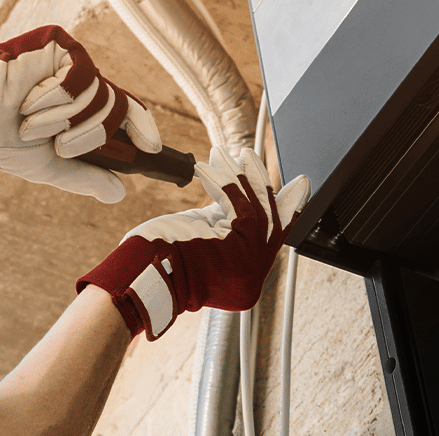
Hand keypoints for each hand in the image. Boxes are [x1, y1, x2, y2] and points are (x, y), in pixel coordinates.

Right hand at [0, 26, 162, 202]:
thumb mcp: (48, 165)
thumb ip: (84, 176)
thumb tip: (119, 192)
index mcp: (81, 111)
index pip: (126, 116)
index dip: (143, 131)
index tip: (153, 150)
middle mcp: (83, 86)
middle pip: (116, 114)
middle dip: (86, 138)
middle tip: (57, 144)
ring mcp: (74, 65)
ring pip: (99, 99)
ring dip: (61, 121)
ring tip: (30, 121)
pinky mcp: (63, 47)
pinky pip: (80, 79)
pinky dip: (53, 99)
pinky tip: (30, 102)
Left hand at [77, 148, 308, 339]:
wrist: (146, 276)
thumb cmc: (164, 263)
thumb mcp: (204, 241)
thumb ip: (228, 224)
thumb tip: (241, 193)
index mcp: (247, 284)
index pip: (273, 238)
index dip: (285, 208)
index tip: (292, 188)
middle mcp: (254, 278)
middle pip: (270, 222)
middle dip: (262, 185)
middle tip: (251, 158)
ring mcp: (250, 265)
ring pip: (257, 210)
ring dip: (240, 176)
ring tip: (226, 155)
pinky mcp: (240, 247)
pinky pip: (239, 206)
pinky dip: (224, 183)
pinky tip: (209, 168)